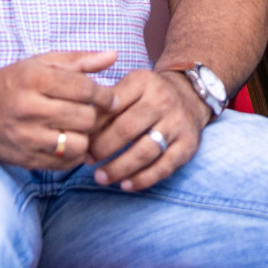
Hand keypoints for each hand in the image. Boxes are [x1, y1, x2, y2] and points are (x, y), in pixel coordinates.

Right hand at [0, 50, 119, 169]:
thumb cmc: (15, 82)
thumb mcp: (43, 63)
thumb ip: (81, 60)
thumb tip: (114, 55)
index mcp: (35, 79)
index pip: (86, 89)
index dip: (106, 95)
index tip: (110, 99)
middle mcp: (29, 108)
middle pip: (85, 118)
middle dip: (94, 115)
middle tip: (91, 112)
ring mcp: (25, 136)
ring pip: (78, 144)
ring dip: (84, 137)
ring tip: (78, 128)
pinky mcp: (24, 158)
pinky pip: (64, 163)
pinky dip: (72, 154)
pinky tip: (67, 141)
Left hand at [86, 68, 211, 190]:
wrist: (190, 96)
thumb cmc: (147, 96)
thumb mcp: (128, 86)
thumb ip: (105, 102)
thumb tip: (77, 127)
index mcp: (143, 82)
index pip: (111, 106)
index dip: (92, 127)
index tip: (79, 140)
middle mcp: (164, 100)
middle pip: (126, 129)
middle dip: (102, 149)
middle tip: (87, 160)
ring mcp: (178, 123)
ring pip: (145, 151)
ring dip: (119, 168)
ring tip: (101, 177)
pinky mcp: (188, 144)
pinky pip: (164, 166)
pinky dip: (143, 179)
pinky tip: (125, 185)